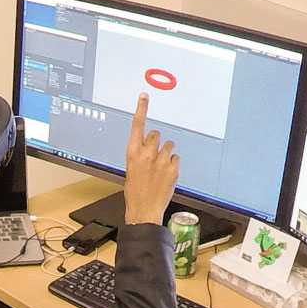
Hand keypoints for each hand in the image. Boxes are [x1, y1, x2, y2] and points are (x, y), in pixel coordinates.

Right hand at [122, 93, 179, 225]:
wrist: (143, 210)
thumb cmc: (135, 192)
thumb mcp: (130, 170)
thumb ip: (139, 155)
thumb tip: (150, 146)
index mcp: (132, 153)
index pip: (137, 125)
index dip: (141, 109)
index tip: (144, 96)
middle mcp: (146, 154)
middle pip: (156, 134)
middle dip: (157, 142)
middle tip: (154, 155)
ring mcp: (160, 161)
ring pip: (169, 145)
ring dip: (166, 153)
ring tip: (161, 168)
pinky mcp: (173, 168)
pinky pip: (176, 158)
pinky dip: (173, 164)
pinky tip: (166, 175)